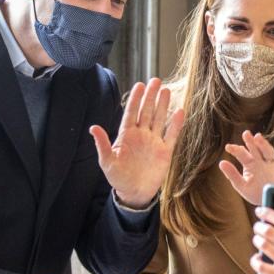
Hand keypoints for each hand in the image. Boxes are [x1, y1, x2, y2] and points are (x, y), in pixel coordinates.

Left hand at [89, 78, 184, 208]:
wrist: (134, 193)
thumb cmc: (118, 178)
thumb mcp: (107, 162)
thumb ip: (102, 144)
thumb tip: (94, 127)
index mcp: (127, 135)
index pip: (131, 112)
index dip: (135, 99)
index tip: (139, 85)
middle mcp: (141, 135)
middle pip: (147, 111)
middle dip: (150, 96)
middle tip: (155, 80)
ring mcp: (154, 142)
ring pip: (159, 119)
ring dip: (162, 105)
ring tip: (166, 91)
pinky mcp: (165, 151)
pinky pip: (172, 135)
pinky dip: (176, 124)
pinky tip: (180, 111)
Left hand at [219, 131, 273, 204]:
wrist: (268, 203)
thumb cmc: (254, 193)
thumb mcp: (241, 185)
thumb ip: (232, 174)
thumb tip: (221, 162)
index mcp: (250, 164)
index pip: (243, 154)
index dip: (236, 150)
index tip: (228, 147)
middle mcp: (261, 162)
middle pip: (256, 149)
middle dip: (251, 142)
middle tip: (245, 133)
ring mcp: (272, 166)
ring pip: (269, 153)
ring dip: (264, 145)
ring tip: (258, 137)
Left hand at [249, 204, 273, 273]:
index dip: (267, 213)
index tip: (260, 210)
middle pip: (268, 231)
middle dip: (259, 227)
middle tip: (258, 227)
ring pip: (263, 246)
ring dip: (257, 240)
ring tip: (257, 239)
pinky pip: (261, 266)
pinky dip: (255, 260)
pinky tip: (256, 257)